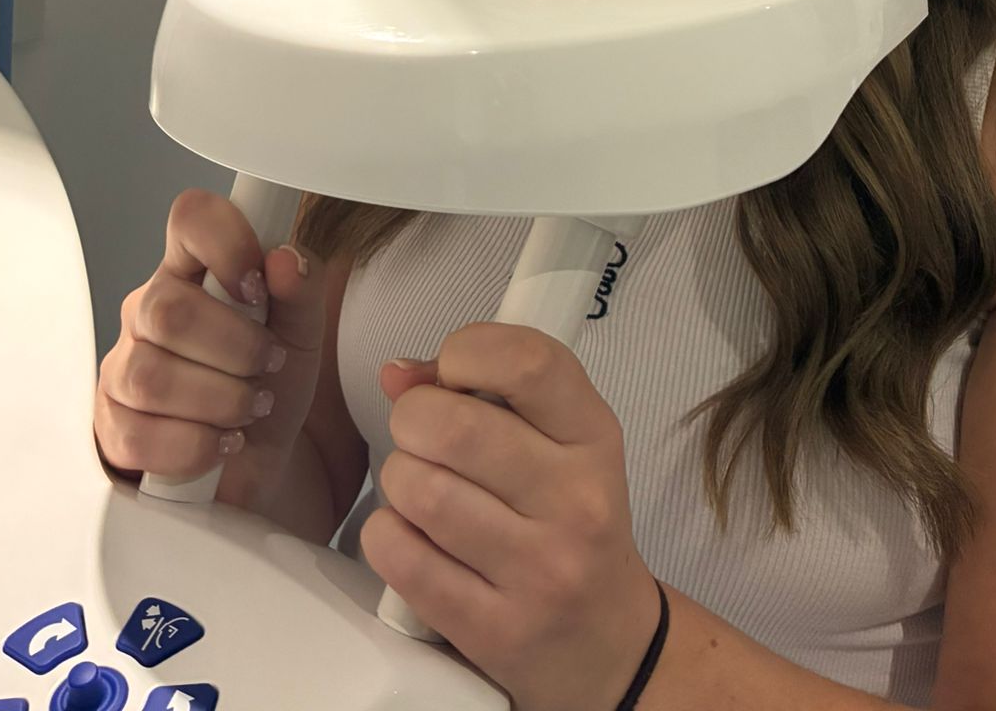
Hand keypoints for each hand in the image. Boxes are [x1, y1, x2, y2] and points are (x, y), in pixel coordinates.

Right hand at [93, 188, 326, 514]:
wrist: (256, 462)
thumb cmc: (270, 383)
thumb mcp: (302, 336)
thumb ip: (303, 291)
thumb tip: (285, 260)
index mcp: (193, 269)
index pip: (191, 218)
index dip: (226, 242)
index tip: (258, 287)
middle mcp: (148, 309)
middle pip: (168, 309)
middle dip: (234, 348)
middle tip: (266, 366)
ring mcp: (122, 366)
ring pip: (151, 376)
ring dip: (219, 400)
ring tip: (248, 408)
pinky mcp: (109, 426)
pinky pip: (138, 436)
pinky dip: (193, 446)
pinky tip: (219, 442)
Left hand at [361, 325, 661, 710]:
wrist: (608, 643)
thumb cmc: (571, 522)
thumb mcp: (560, 443)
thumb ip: (487, 391)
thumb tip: (396, 372)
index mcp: (594, 437)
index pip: (527, 362)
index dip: (467, 352)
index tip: (453, 373)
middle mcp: (576, 501)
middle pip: (453, 427)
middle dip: (413, 419)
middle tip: (421, 435)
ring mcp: (538, 572)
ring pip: (421, 491)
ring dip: (400, 479)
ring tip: (420, 488)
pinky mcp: (496, 631)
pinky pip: (402, 559)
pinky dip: (388, 535)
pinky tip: (410, 535)